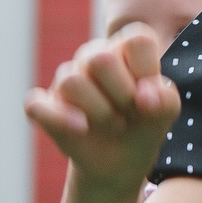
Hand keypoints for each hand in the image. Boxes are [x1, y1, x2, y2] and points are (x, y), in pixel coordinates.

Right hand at [24, 27, 180, 196]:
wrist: (122, 162)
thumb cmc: (144, 126)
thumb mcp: (166, 113)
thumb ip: (165, 99)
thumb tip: (144, 97)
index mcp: (124, 48)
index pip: (137, 40)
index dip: (147, 72)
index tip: (150, 96)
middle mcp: (92, 56)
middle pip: (101, 59)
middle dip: (122, 95)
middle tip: (130, 113)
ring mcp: (65, 80)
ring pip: (72, 81)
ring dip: (99, 111)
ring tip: (114, 124)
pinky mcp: (44, 106)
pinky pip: (36, 105)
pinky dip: (58, 118)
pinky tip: (82, 129)